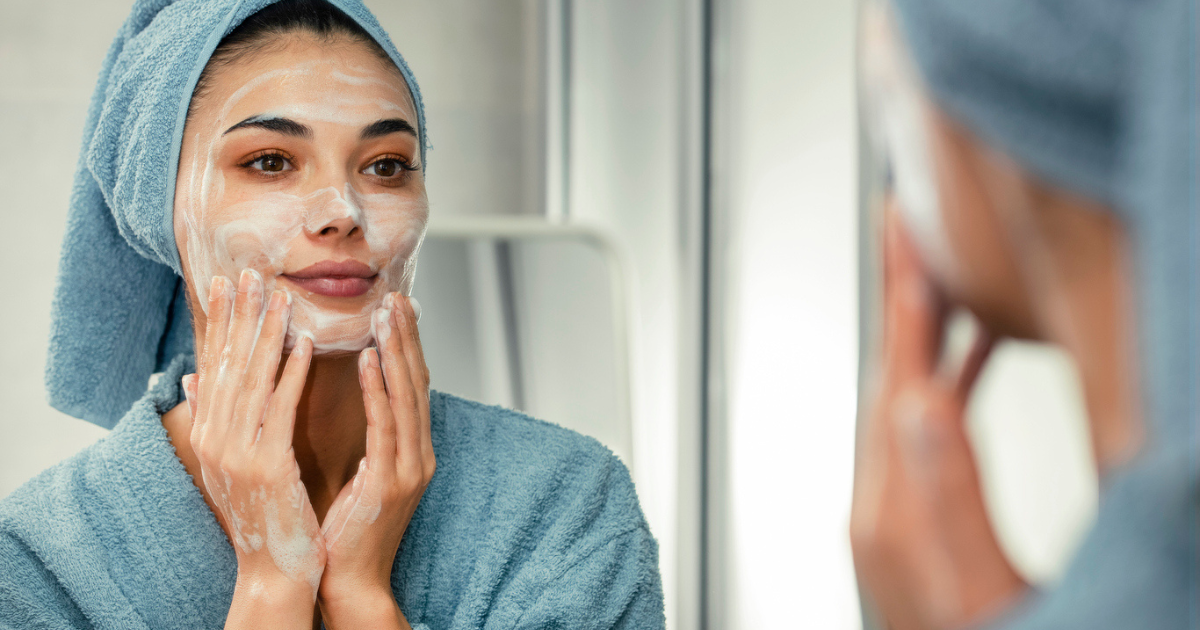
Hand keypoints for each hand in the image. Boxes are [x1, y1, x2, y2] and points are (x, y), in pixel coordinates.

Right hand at [182, 270, 324, 624]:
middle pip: (229, 366)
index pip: (213, 367)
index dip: (219, 323)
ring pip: (253, 381)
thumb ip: (215, 417)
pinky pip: (280, 409)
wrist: (274, 568)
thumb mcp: (230, 463)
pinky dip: (291, 372)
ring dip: (267, 333)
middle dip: (240, 316)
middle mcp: (215, 440)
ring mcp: (237, 453)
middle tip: (250, 272)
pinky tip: (304, 343)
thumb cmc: (262, 513)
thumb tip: (192, 378)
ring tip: (280, 296)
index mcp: (208, 436)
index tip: (226, 282)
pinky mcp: (266, 466)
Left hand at [317, 293, 433, 629]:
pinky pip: (386, 425)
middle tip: (397, 295)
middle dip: (407, 337)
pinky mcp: (392, 481)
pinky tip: (368, 359)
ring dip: (396, 350)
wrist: (347, 581)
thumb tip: (344, 402)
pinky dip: (379, 389)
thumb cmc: (341, 530)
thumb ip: (358, 435)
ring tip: (385, 312)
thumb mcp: (355, 474)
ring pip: (407, 396)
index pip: (410, 387)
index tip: (395, 308)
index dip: (405, 346)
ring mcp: (410, 467)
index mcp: (410, 452)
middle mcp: (419, 454)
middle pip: (417, 382)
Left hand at [849, 211, 1026, 629]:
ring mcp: (893, 518)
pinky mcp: (911, 529)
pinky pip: (921, 433)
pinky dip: (941, 386)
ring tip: (951, 283)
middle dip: (905, 298)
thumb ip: (948, 499)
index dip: (904, 297)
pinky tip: (965, 372)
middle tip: (913, 227)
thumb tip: (919, 405)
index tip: (902, 228)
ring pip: (905, 398)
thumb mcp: (981, 589)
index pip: (896, 376)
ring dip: (927, 336)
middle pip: (890, 375)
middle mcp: (881, 508)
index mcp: (894, 512)